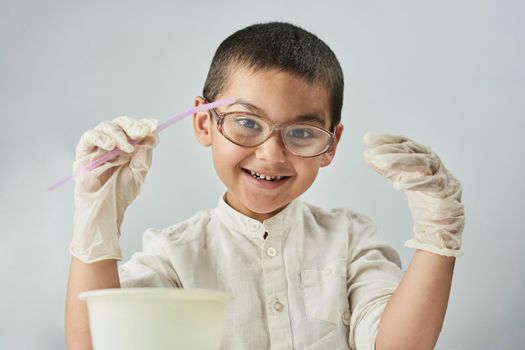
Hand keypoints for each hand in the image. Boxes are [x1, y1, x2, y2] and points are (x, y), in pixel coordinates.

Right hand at [70, 116, 158, 262]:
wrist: (105, 209)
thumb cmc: (120, 193)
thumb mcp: (139, 172)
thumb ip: (145, 154)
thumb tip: (152, 135)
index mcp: (128, 147)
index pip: (134, 129)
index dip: (143, 124)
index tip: (153, 124)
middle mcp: (113, 144)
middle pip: (121, 124)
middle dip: (132, 125)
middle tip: (140, 132)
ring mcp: (98, 147)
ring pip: (106, 127)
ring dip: (119, 134)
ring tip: (126, 148)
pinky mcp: (84, 153)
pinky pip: (89, 137)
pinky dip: (100, 137)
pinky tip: (109, 145)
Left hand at [363, 132, 463, 256]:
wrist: (444, 220)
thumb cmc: (424, 196)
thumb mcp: (401, 178)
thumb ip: (386, 168)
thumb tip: (367, 153)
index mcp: (420, 156)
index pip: (403, 143)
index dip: (386, 139)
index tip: (368, 138)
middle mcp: (431, 161)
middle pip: (411, 150)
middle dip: (390, 150)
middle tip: (372, 153)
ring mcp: (440, 174)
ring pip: (421, 162)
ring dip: (400, 162)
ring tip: (381, 163)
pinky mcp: (445, 190)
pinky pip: (431, 183)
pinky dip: (415, 183)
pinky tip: (398, 185)